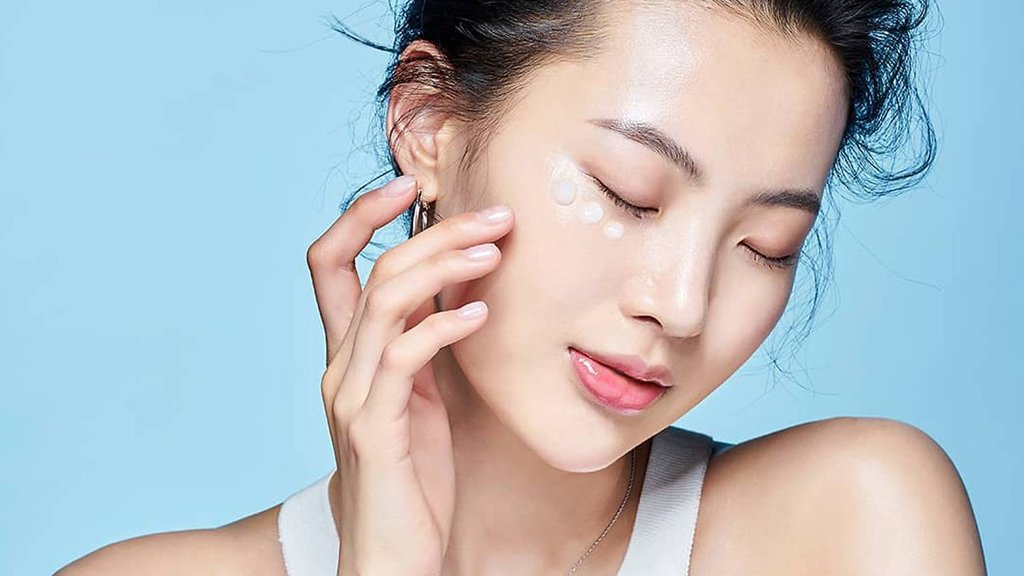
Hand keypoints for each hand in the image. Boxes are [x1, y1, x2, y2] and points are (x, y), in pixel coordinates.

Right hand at [305, 175, 513, 575]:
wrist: (392, 557)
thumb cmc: (414, 478)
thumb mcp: (424, 397)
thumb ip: (429, 341)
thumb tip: (465, 280)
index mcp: (348, 354)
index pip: (328, 263)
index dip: (357, 215)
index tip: (408, 182)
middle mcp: (339, 366)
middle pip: (373, 269)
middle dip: (434, 231)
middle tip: (496, 215)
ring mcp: (352, 396)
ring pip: (386, 301)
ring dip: (444, 266)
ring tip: (496, 250)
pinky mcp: (374, 429)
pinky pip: (404, 358)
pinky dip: (443, 326)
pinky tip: (482, 314)